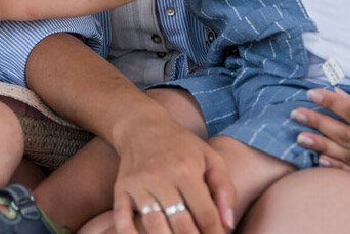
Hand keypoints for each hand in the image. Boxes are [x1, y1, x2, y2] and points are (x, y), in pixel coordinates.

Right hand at [110, 116, 235, 233]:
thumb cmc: (181, 146)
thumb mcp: (210, 158)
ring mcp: (138, 185)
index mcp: (186, 170)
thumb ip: (225, 189)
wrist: (141, 126)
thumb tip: (228, 224)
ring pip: (154, 225)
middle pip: (181, 224)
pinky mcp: (121, 189)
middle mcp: (160, 178)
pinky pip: (122, 219)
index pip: (205, 214)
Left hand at [292, 88, 349, 187]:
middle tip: (297, 114)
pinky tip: (321, 158)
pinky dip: (340, 166)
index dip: (331, 103)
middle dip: (319, 124)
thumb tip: (338, 97)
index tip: (312, 93)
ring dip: (322, 146)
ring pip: (349, 158)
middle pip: (347, 137)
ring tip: (300, 136)